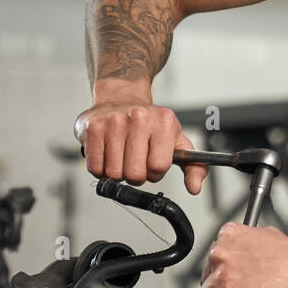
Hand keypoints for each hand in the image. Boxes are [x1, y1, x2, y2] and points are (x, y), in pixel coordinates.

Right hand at [73, 97, 207, 192]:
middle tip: (135, 162)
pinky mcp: (93, 128)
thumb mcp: (177, 141)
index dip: (155, 173)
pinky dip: (101, 169)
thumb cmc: (150, 124)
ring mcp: (114, 122)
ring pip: (114, 174)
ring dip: (118, 173)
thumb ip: (193, 166)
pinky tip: (108, 154)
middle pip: (135, 174)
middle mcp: (139, 118)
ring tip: (121, 156)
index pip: (159, 167)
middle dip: (136, 176)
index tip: (152, 163)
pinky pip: (95, 168)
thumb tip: (195, 188)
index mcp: (163, 122)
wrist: (121, 98)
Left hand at [196, 223, 287, 287]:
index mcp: (229, 235)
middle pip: (206, 276)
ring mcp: (222, 277)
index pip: (212, 257)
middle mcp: (221, 253)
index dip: (223, 271)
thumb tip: (241, 251)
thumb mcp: (268, 236)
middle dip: (220, 287)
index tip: (232, 279)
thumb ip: (246, 242)